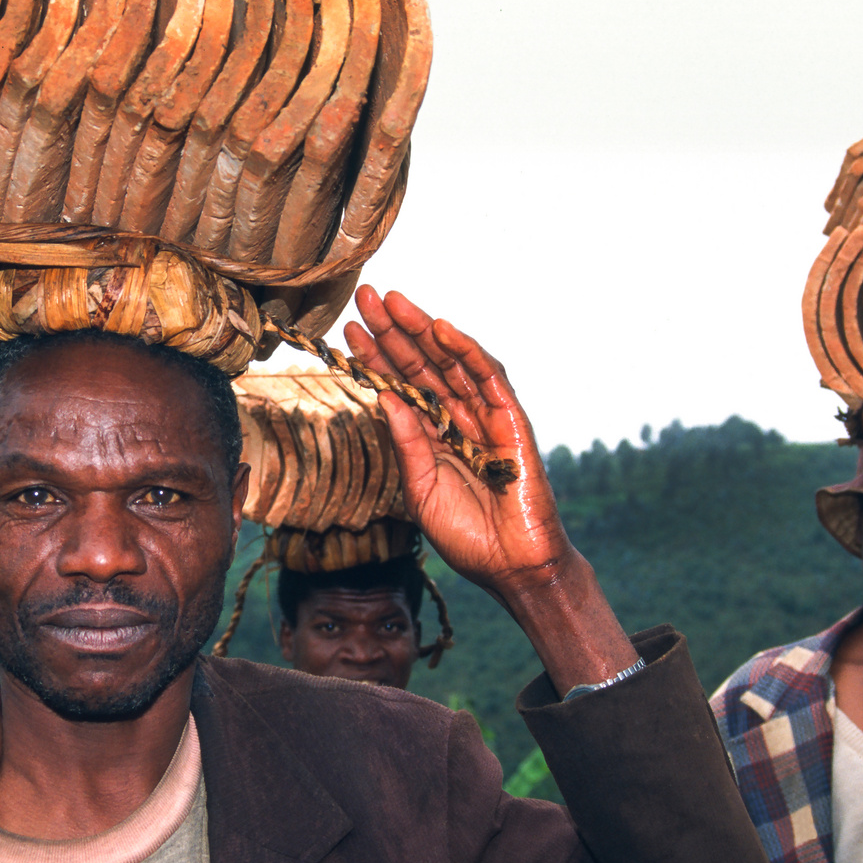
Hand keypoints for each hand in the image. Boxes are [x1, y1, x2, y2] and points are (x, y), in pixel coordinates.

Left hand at [345, 286, 638, 692]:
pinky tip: (442, 329)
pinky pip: (490, 379)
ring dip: (423, 331)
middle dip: (394, 332)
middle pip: (423, 366)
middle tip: (366, 297)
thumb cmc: (469, 536)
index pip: (401, 387)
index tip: (349, 331)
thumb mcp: (422, 490)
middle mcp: (458, 421)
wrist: (513, 565)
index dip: (376, 358)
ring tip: (394, 304)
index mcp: (433, 437)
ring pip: (452, 364)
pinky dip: (467, 351)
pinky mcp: (513, 422)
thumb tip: (385, 397)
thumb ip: (407, 444)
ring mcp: (486, 418)